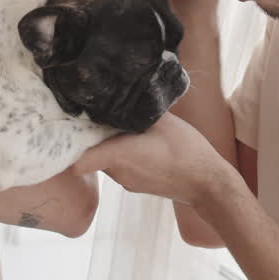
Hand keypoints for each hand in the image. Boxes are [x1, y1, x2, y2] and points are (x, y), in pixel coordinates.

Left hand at [74, 113, 230, 205]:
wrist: (208, 184)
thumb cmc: (187, 150)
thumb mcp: (163, 120)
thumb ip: (139, 108)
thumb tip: (125, 94)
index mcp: (119, 155)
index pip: (78, 160)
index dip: (70, 145)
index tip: (71, 126)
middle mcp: (117, 172)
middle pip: (92, 152)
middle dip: (94, 135)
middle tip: (101, 114)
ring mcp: (126, 182)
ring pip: (107, 159)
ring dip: (110, 144)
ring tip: (126, 126)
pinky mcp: (136, 186)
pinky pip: (120, 167)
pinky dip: (123, 155)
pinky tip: (141, 143)